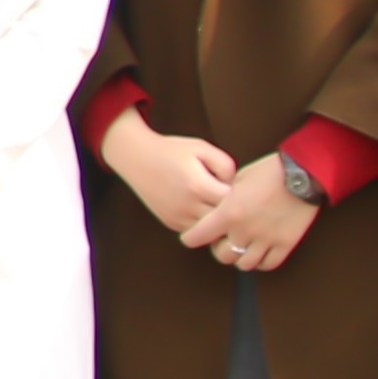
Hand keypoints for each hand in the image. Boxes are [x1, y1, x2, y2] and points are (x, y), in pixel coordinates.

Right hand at [100, 109, 240, 237]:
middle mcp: (188, 206)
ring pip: (210, 231)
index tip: (241, 188)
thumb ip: (226, 165)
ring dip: (218, 221)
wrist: (136, 158)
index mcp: (198, 185)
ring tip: (221, 206)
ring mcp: (178, 217)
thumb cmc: (171, 150)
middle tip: (236, 201)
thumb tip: (235, 186)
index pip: (232, 202)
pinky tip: (204, 209)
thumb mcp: (202, 148)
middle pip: (223, 220)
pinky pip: (196, 230)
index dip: (240, 196)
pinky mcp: (171, 223)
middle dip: (232, 212)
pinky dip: (203, 223)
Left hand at [183, 153, 318, 275]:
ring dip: (241, 257)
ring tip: (243, 246)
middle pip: (223, 256)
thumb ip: (225, 197)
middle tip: (223, 241)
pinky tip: (260, 251)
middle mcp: (245, 231)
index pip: (197, 237)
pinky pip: (268, 264)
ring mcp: (266, 240)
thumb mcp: (238, 179)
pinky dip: (261, 261)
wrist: (303, 173)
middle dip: (219, 249)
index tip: (192, 236)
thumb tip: (217, 209)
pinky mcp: (286, 244)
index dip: (191, 238)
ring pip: (245, 265)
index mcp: (228, 213)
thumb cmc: (269, 171)